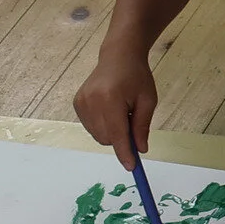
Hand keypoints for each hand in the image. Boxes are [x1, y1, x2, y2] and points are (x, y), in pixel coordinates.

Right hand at [74, 51, 156, 166]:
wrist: (118, 57)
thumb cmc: (137, 77)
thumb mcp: (148, 100)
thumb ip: (142, 126)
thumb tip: (140, 150)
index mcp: (111, 99)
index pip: (117, 134)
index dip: (124, 152)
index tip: (131, 167)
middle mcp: (91, 102)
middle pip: (107, 138)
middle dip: (121, 139)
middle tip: (132, 121)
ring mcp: (81, 103)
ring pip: (98, 135)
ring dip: (112, 132)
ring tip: (120, 111)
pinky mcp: (76, 103)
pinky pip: (91, 127)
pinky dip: (103, 126)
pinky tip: (109, 109)